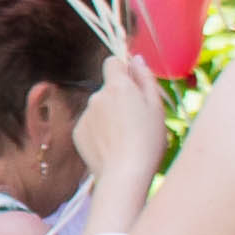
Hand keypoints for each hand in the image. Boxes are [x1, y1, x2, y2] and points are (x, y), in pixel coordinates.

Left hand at [73, 69, 167, 201]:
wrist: (124, 175)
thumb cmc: (147, 142)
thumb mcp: (156, 107)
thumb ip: (145, 78)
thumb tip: (137, 59)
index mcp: (118, 86)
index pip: (112, 62)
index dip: (123, 70)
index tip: (133, 84)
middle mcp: (96, 96)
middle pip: (108, 89)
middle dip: (119, 98)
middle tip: (136, 120)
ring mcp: (85, 114)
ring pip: (99, 108)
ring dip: (110, 116)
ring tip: (125, 138)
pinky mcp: (77, 132)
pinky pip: (91, 124)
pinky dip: (100, 131)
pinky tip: (112, 146)